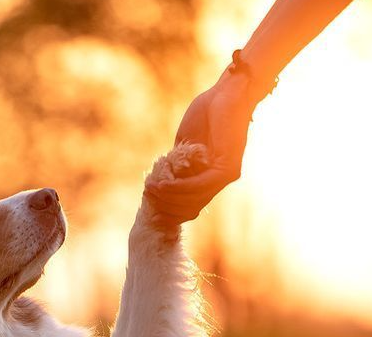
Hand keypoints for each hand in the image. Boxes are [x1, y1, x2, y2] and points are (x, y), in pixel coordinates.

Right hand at [146, 71, 256, 224]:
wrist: (226, 93)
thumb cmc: (207, 113)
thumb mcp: (186, 144)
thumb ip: (179, 163)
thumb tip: (162, 182)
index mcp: (212, 174)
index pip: (190, 201)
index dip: (169, 203)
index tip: (149, 198)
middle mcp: (221, 178)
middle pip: (191, 204)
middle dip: (166, 203)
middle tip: (147, 195)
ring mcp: (227, 175)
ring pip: (194, 198)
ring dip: (170, 196)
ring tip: (151, 188)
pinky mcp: (228, 169)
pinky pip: (200, 186)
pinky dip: (180, 187)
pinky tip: (165, 184)